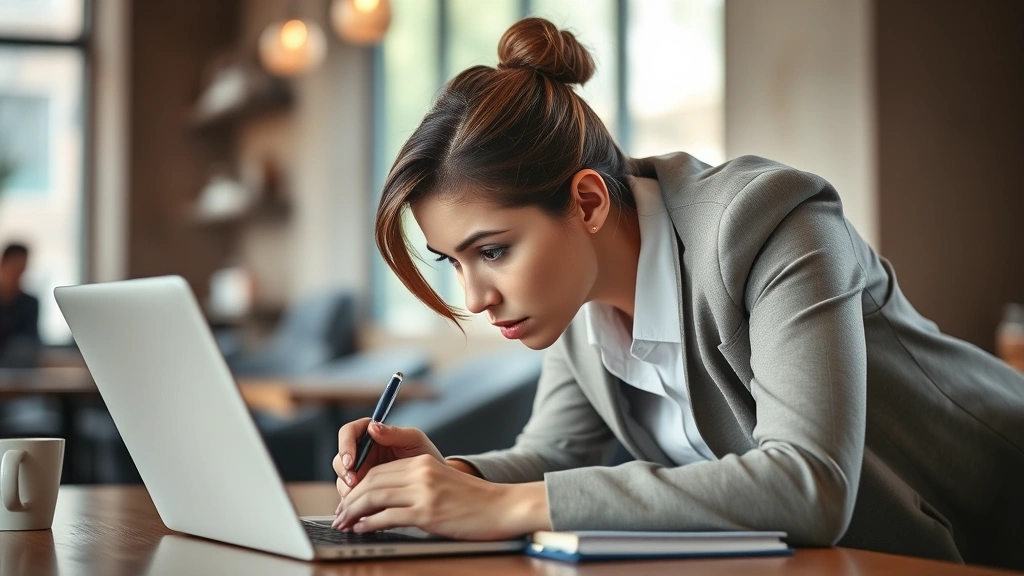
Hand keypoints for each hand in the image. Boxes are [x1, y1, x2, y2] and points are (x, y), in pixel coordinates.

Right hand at [332, 419, 442, 506]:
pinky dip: (354, 502)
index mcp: (371, 434)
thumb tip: (373, 427)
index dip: (345, 446)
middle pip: (341, 458)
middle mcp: (362, 452)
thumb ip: (394, 432)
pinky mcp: (363, 489)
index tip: (351, 462)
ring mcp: (361, 471)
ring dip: (347, 488)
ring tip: (360, 497)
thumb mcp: (414, 441)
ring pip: (342, 478)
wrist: (435, 482)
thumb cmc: (426, 455)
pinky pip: (350, 495)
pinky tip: (362, 508)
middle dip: (344, 472)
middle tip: (353, 483)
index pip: (348, 433)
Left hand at [333, 454, 550, 539]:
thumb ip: (414, 483)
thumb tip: (382, 499)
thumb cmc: (472, 501)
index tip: (346, 501)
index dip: (356, 486)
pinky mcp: (427, 513)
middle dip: (349, 500)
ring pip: (374, 498)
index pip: (377, 470)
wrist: (501, 507)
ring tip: (343, 523)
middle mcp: (420, 472)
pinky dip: (369, 523)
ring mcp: (423, 492)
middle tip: (338, 515)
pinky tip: (361, 528)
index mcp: (421, 462)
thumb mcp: (441, 481)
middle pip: (371, 482)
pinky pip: (387, 516)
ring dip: (353, 512)